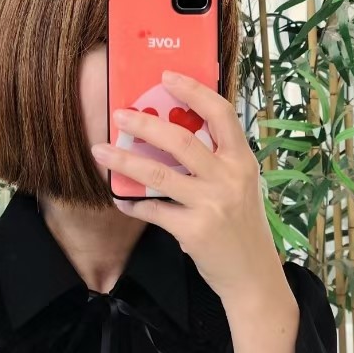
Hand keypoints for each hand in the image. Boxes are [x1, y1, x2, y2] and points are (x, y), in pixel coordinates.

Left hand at [90, 69, 284, 315]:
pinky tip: (121, 200)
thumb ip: (215, 163)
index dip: (193, 90)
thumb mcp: (240, 187)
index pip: (220, 114)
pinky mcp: (193, 230)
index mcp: (242, 161)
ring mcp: (211, 204)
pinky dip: (133, 204)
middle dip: (145, 125)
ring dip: (125, 161)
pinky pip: (153, 211)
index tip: (167, 76)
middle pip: (181, 140)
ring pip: (159, 174)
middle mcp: (229, 179)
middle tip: (119, 115)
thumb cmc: (241, 228)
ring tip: (101, 151)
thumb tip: (173, 135)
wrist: (252, 276)